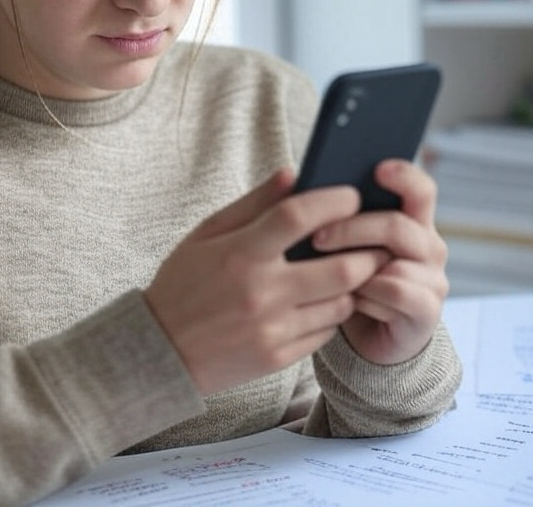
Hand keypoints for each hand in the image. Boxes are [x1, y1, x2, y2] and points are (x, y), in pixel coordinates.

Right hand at [144, 168, 388, 396]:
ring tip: (348, 271)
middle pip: (341, 268)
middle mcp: (261, 292)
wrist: (159, 352)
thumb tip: (293, 174)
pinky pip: (325, 332)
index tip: (351, 196)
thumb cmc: (182, 284)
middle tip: (373, 241)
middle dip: (366, 251)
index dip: (334, 201)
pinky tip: (321, 302)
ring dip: (352, 286)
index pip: (299, 216)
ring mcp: (272, 329)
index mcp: (240, 253)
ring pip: (341, 303)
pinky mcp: (278, 358)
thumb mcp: (206, 234)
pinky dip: (331, 314)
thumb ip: (253, 204)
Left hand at [313, 159, 448, 365]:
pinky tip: (350, 300)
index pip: (420, 189)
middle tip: (316, 238)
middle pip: (397, 224)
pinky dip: (366, 296)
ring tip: (327, 274)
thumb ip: (339, 215)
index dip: (403, 175)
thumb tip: (303, 184)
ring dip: (354, 268)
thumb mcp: (344, 244)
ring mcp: (433, 278)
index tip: (376, 169)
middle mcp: (430, 245)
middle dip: (351, 229)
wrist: (366, 335)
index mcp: (414, 221)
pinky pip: (393, 292)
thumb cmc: (349, 279)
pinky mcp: (428, 310)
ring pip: (392, 261)